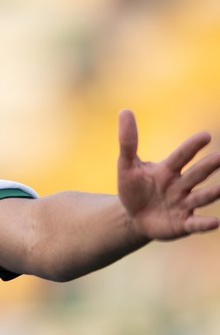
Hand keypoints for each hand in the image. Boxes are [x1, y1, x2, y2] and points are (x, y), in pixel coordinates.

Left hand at [118, 109, 219, 240]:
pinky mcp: (183, 224)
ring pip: (201, 197)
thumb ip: (128, 141)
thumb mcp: (127, 166)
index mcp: (168, 170)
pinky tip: (216, 222)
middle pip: (196, 174)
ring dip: (213, 193)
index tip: (205, 136)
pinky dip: (205, 223)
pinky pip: (195, 224)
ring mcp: (184, 205)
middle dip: (209, 166)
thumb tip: (125, 111)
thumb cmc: (133, 188)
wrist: (132, 217)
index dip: (191, 147)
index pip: (181, 156)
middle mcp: (181, 186)